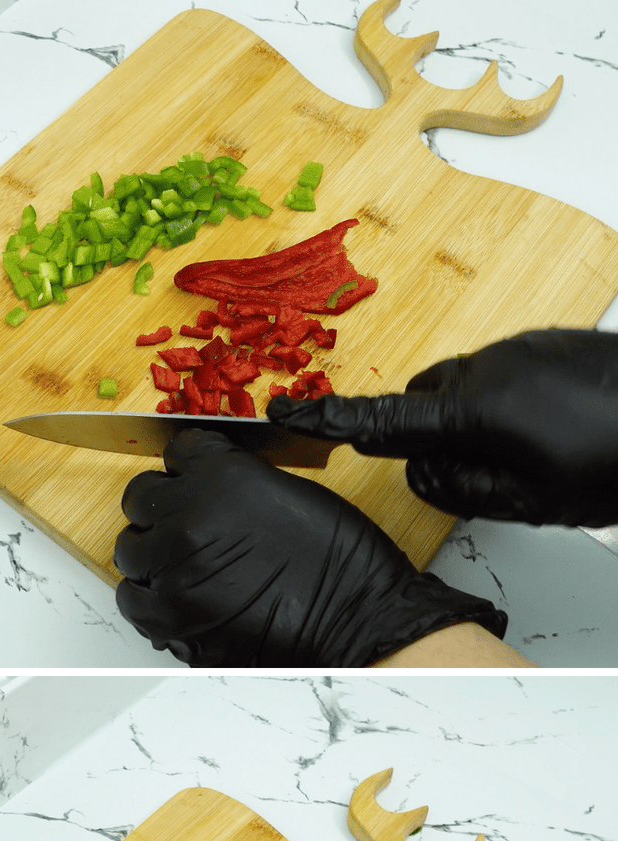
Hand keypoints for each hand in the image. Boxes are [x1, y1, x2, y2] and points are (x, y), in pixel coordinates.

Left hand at [112, 428, 504, 665]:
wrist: (357, 621)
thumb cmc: (339, 561)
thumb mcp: (288, 490)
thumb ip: (236, 481)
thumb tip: (207, 484)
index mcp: (220, 477)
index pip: (176, 453)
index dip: (186, 469)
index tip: (191, 480)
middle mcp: (187, 518)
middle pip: (141, 499)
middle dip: (161, 509)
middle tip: (185, 526)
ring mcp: (171, 569)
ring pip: (130, 549)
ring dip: (151, 553)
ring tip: (182, 564)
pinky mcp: (165, 616)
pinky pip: (131, 597)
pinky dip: (147, 595)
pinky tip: (174, 595)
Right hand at [268, 328, 617, 526]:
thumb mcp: (527, 501)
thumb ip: (456, 485)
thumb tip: (426, 468)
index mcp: (472, 411)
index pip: (379, 418)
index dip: (327, 417)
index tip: (286, 411)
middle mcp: (488, 367)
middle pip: (425, 399)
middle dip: (437, 431)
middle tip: (490, 467)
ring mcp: (519, 346)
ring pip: (465, 386)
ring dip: (477, 415)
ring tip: (536, 446)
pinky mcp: (545, 339)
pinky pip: (501, 370)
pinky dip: (510, 399)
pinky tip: (554, 424)